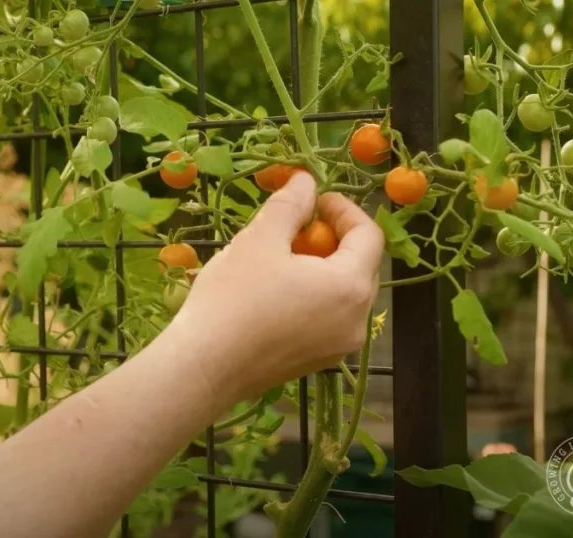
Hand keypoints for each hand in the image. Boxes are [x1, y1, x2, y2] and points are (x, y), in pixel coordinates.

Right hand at [171, 170, 383, 403]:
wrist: (204, 367)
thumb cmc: (233, 297)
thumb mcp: (260, 238)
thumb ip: (291, 205)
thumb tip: (307, 181)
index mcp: (350, 286)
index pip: (369, 235)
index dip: (343, 209)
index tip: (312, 200)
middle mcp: (357, 321)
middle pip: (360, 266)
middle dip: (333, 239)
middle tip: (295, 227)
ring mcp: (339, 347)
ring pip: (343, 294)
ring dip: (321, 268)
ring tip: (281, 259)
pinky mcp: (317, 363)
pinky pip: (327, 319)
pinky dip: (312, 298)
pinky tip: (275, 294)